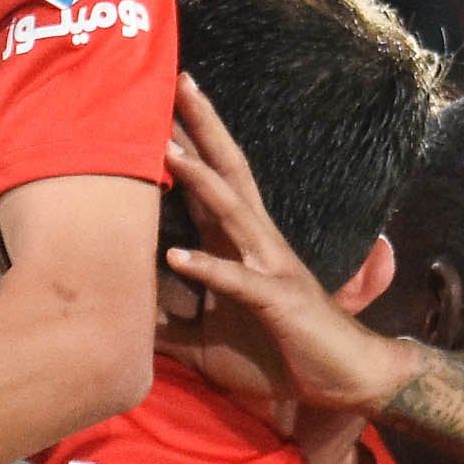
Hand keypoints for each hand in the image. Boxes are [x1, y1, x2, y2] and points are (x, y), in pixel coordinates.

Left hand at [160, 75, 414, 417]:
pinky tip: (178, 256)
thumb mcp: (206, 344)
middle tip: (177, 82)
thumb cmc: (278, 355)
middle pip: (227, 172)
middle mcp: (255, 243)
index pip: (209, 183)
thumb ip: (167, 327)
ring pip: (233, 211)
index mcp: (239, 245)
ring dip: (200, 180)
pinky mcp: (280, 301)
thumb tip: (119, 318)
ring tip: (166, 150)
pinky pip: (239, 280)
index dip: (186, 144)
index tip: (157, 104)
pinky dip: (209, 268)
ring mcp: (270, 267)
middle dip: (202, 128)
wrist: (345, 381)